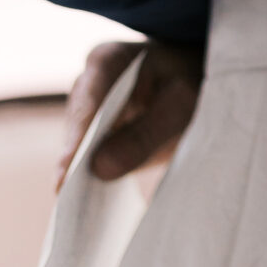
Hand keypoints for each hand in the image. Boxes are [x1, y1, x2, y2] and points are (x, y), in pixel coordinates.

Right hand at [55, 36, 204, 191]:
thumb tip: (99, 169)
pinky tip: (88, 201)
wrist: (199, 81)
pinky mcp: (94, 126)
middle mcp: (91, 79)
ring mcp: (89, 103)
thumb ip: (146, 134)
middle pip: (78, 123)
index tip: (67, 175)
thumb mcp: (182, 106)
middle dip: (75, 159)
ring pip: (78, 140)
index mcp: (112, 59)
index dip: (77, 139)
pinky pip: (86, 150)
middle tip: (69, 199)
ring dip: (80, 169)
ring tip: (77, 208)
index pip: (89, 100)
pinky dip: (89, 171)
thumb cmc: (194, 84)